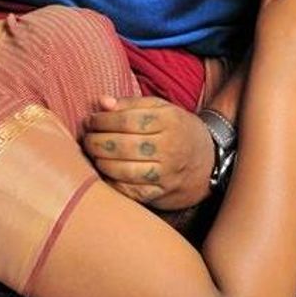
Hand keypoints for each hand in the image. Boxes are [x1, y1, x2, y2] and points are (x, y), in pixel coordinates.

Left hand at [83, 95, 213, 210]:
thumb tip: (101, 102)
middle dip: (96, 142)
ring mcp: (167, 174)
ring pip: (124, 170)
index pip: (127, 120)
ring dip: (101, 162)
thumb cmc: (178, 130)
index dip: (103, 121)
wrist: (209, 162)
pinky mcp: (162, 194)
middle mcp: (170, 148)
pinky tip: (104, 173)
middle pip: (123, 146)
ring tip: (94, 154)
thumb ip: (131, 104)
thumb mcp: (162, 109)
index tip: (91, 120)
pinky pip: (131, 191)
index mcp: (169, 121)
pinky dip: (113, 183)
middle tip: (86, 138)